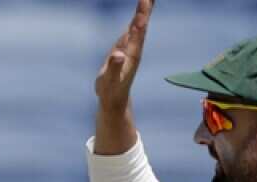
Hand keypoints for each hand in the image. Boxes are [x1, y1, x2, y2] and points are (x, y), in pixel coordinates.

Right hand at [95, 0, 153, 114]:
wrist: (115, 97)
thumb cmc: (111, 90)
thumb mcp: (110, 80)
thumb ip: (114, 67)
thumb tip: (118, 54)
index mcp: (132, 53)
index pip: (138, 30)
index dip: (141, 15)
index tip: (145, 0)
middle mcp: (134, 47)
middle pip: (142, 23)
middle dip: (147, 7)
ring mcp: (130, 46)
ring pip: (140, 23)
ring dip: (145, 9)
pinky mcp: (126, 47)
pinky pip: (134, 28)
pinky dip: (138, 17)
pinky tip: (141, 12)